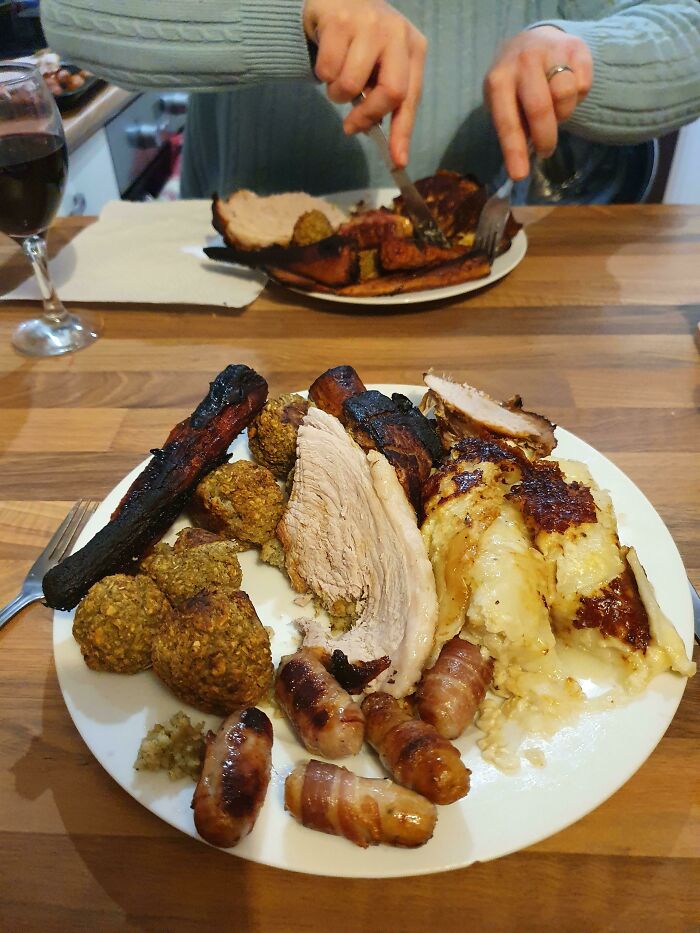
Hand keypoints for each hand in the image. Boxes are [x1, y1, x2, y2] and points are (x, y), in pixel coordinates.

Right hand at [303, 0, 426, 166]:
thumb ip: (382, 97)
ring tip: (336, 79)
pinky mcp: (340, 21)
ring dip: (337, 93)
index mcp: (413, 48)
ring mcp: (369, 23)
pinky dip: (323, 74)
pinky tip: (327, 58)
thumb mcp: (380, 67)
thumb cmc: (361, 42)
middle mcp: (397, 33)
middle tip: (350, 125)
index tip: (397, 161)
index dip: (402, 133)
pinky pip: (328, 70)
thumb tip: (377, 134)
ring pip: (351, 84)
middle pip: (390, 92)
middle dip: (367, 116)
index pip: (410, 98)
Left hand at [483, 25, 592, 179]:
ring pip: (566, 96)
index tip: (520, 175)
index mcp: (498, 80)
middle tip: (545, 150)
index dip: (514, 151)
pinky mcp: (577, 48)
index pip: (507, 122)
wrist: (533, 40)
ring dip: (563, 113)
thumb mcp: (503, 102)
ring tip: (555, 109)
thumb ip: (513, 126)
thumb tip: (523, 161)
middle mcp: (523, 62)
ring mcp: (550, 51)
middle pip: (541, 109)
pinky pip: (584, 85)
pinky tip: (567, 88)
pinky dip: (578, 95)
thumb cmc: (515, 83)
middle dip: (545, 137)